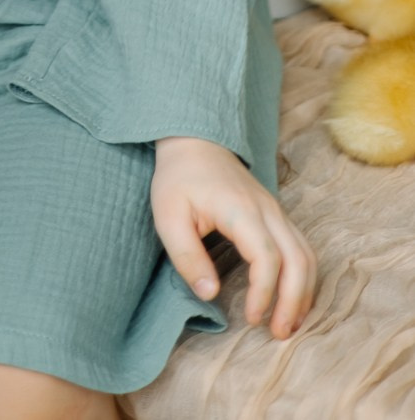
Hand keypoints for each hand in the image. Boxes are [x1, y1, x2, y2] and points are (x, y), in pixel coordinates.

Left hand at [152, 137, 316, 339]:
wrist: (194, 141)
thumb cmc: (179, 179)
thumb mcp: (168, 216)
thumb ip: (187, 256)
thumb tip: (209, 294)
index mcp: (240, 210)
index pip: (267, 258)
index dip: (264, 293)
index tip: (250, 318)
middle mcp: (267, 210)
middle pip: (298, 260)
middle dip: (294, 301)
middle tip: (279, 334)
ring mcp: (276, 210)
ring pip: (306, 255)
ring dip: (304, 293)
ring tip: (290, 324)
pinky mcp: (277, 215)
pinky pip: (302, 248)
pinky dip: (303, 277)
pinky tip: (292, 298)